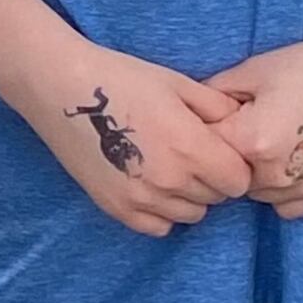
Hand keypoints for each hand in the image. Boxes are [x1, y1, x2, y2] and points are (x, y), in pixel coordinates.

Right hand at [28, 50, 251, 236]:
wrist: (58, 85)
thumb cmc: (121, 76)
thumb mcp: (177, 83)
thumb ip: (218, 109)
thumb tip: (244, 128)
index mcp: (191, 147)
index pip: (239, 181)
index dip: (233, 163)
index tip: (216, 148)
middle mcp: (171, 181)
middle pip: (217, 198)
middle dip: (211, 177)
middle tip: (188, 150)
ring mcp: (142, 199)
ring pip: (191, 214)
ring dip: (188, 195)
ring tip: (166, 164)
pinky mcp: (117, 209)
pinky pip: (160, 226)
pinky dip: (162, 210)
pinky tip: (148, 182)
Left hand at [208, 35, 302, 218]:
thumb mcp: (252, 71)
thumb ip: (213, 96)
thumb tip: (188, 112)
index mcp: (252, 142)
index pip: (204, 150)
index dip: (204, 131)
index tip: (215, 116)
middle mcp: (277, 176)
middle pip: (228, 177)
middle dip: (228, 154)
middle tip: (246, 124)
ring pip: (255, 194)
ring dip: (253, 174)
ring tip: (271, 138)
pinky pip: (286, 207)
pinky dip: (280, 190)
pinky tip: (287, 159)